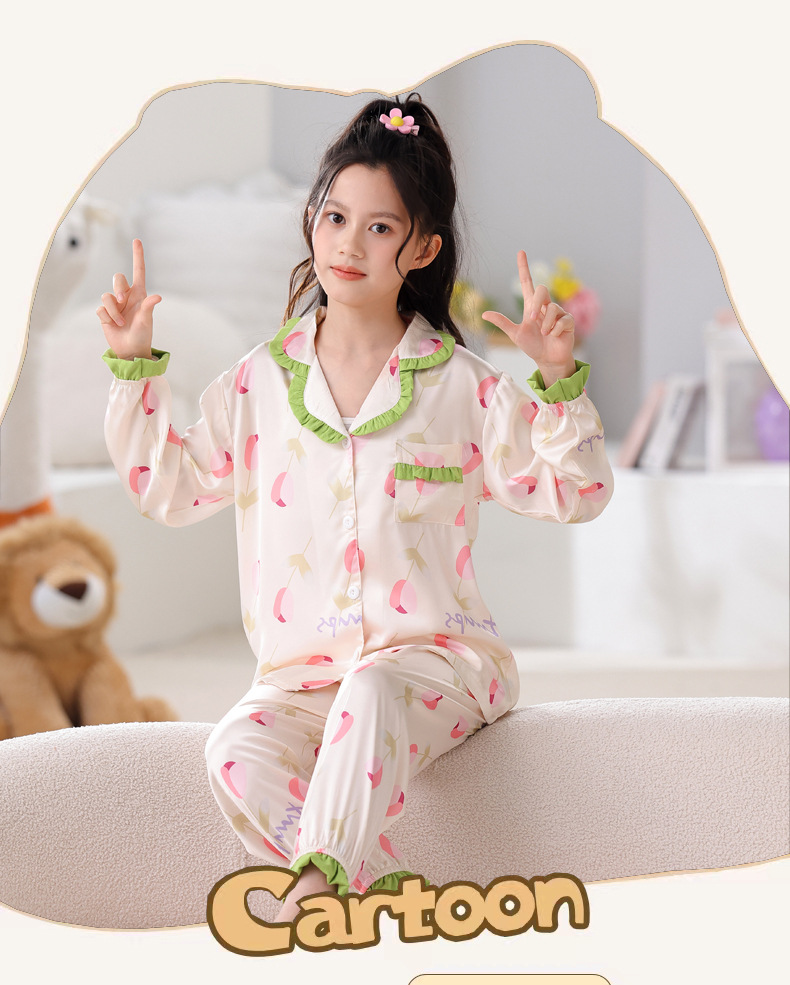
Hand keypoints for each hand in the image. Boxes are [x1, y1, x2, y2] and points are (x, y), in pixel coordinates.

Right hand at [96, 239, 160, 359]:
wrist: (131, 350)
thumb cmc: (142, 335)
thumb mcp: (146, 321)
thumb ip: (148, 307)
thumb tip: (157, 297)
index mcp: (140, 294)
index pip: (139, 271)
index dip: (137, 255)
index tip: (137, 240)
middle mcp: (127, 296)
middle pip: (117, 278)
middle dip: (118, 288)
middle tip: (123, 302)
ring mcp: (115, 304)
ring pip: (106, 296)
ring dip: (113, 310)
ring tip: (121, 323)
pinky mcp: (105, 313)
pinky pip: (101, 309)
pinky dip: (107, 318)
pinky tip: (113, 325)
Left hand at [482, 250, 576, 384]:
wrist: (547, 359)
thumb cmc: (532, 346)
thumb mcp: (515, 334)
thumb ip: (502, 323)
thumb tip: (483, 314)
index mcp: (531, 306)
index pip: (527, 282)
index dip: (524, 267)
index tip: (520, 252)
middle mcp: (545, 306)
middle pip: (542, 289)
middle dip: (537, 304)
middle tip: (531, 320)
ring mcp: (558, 313)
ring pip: (552, 308)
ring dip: (545, 324)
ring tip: (544, 334)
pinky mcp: (568, 321)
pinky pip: (562, 320)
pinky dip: (555, 330)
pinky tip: (554, 336)